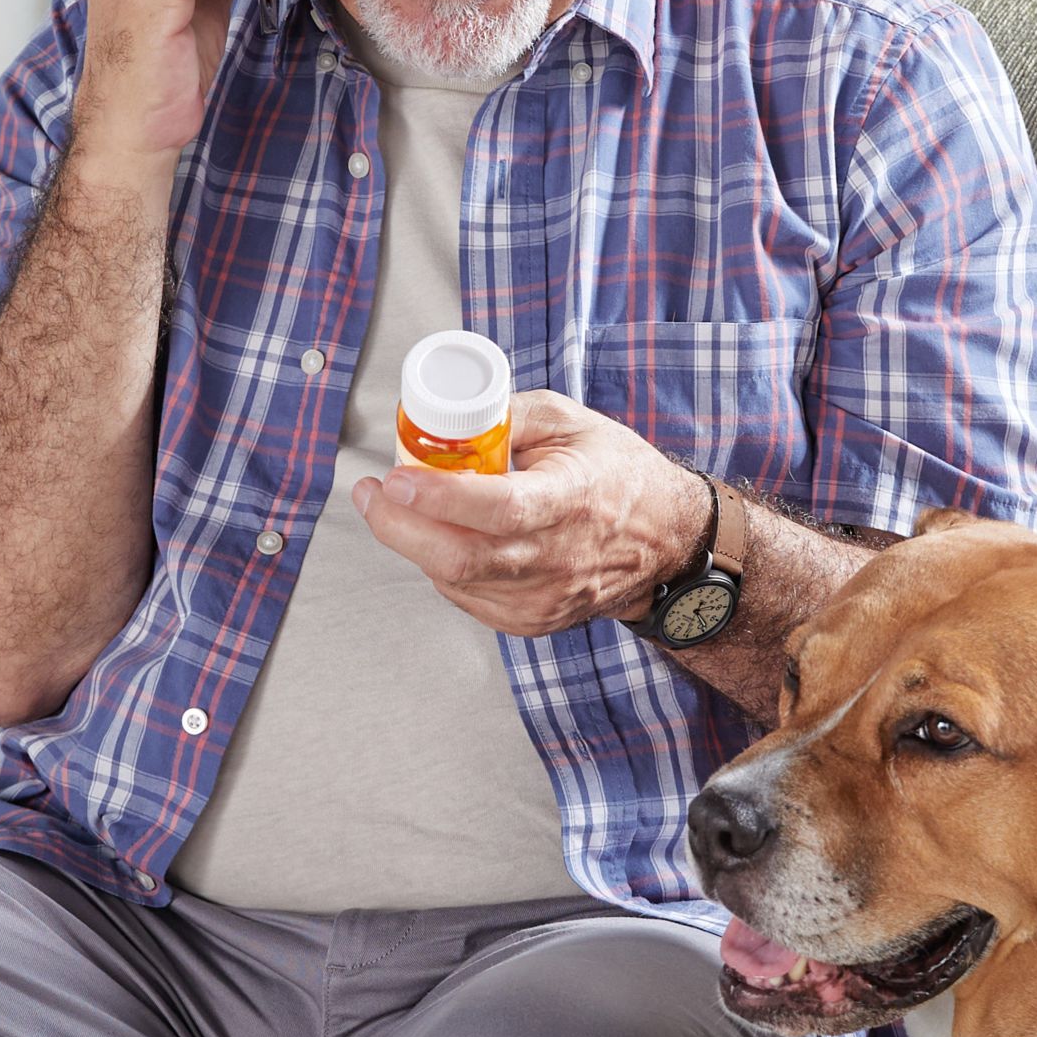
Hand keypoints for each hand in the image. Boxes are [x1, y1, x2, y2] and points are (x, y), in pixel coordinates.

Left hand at [353, 392, 701, 636]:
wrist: (664, 540)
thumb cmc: (618, 473)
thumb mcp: (570, 420)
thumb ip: (507, 415)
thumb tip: (445, 419)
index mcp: (572, 500)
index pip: (498, 509)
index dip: (439, 498)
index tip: (393, 478)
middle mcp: (558, 559)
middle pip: (461, 558)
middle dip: (398, 527)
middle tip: (371, 493)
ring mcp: (544, 599)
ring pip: (455, 580)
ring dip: (414, 542)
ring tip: (402, 506)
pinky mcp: (532, 621)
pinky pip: (467, 596)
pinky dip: (442, 566)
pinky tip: (444, 537)